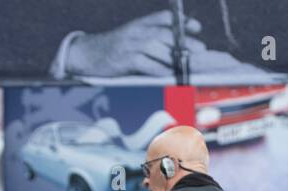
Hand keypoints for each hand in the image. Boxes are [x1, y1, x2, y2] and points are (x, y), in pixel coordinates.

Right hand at [65, 11, 206, 77]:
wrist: (86, 55)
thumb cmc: (112, 50)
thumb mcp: (132, 38)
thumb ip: (151, 40)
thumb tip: (176, 53)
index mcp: (139, 24)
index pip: (164, 18)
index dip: (181, 21)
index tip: (196, 27)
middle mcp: (136, 31)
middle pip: (164, 34)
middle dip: (184, 42)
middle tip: (200, 50)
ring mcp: (130, 45)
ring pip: (157, 48)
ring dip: (175, 57)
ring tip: (189, 64)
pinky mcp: (124, 59)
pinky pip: (145, 64)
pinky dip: (158, 69)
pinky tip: (168, 74)